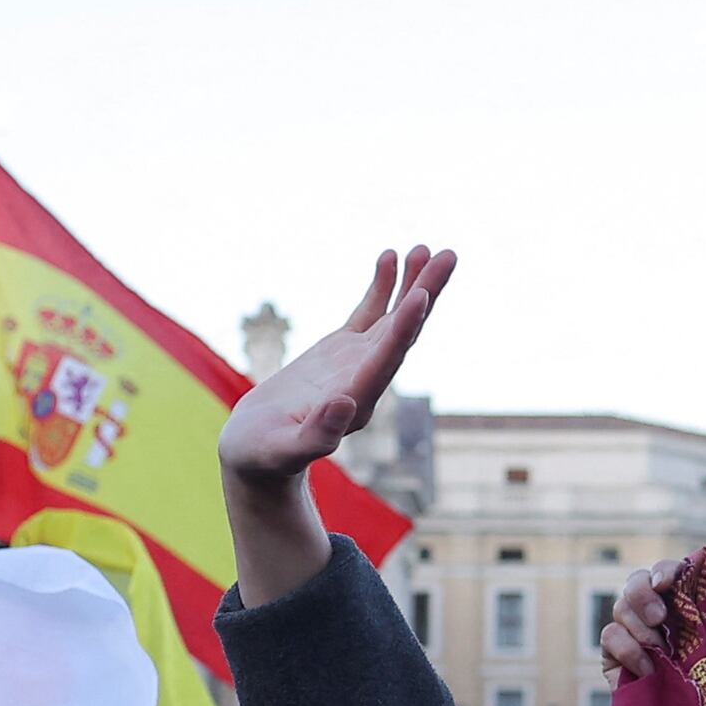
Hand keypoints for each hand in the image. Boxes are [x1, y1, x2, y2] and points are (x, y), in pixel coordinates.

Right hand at [211, 245, 453, 604]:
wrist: (257, 454)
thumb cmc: (264, 458)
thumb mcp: (283, 450)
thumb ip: (317, 434)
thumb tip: (348, 403)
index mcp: (356, 402)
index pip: (386, 360)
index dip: (405, 328)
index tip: (422, 295)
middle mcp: (367, 379)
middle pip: (404, 332)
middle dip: (425, 293)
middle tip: (448, 255)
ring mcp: (357, 363)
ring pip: (393, 317)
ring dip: (412, 283)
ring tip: (428, 248)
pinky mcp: (342, 352)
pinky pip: (368, 313)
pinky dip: (381, 287)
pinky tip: (390, 257)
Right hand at [599, 558, 689, 686]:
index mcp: (681, 600)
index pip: (668, 571)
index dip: (665, 571)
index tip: (666, 583)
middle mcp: (653, 608)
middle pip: (636, 581)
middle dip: (643, 595)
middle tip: (659, 618)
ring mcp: (631, 628)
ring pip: (621, 606)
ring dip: (640, 628)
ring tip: (661, 651)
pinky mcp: (613, 650)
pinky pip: (610, 635)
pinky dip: (629, 650)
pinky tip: (648, 669)